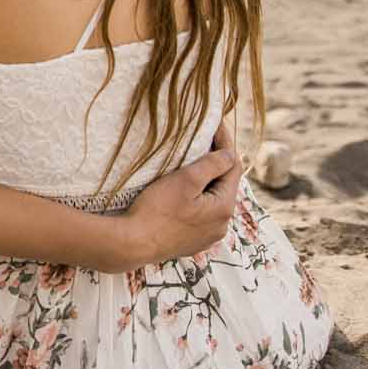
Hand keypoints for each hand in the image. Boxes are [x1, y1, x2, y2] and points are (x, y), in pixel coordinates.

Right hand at [120, 119, 243, 266]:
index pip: (234, 167)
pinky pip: (201, 215)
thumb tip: (230, 153)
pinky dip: (196, 200)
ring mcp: (207, 236)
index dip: (226, 144)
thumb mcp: (186, 180)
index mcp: (224, 208)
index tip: (216, 125)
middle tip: (203, 140)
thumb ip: (212, 164)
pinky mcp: (192, 242)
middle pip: (224, 185)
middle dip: (216, 163)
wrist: (133, 243)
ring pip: (213, 201)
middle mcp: (222, 225)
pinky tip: (182, 193)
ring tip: (191, 165)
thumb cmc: (157, 210)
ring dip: (206, 183)